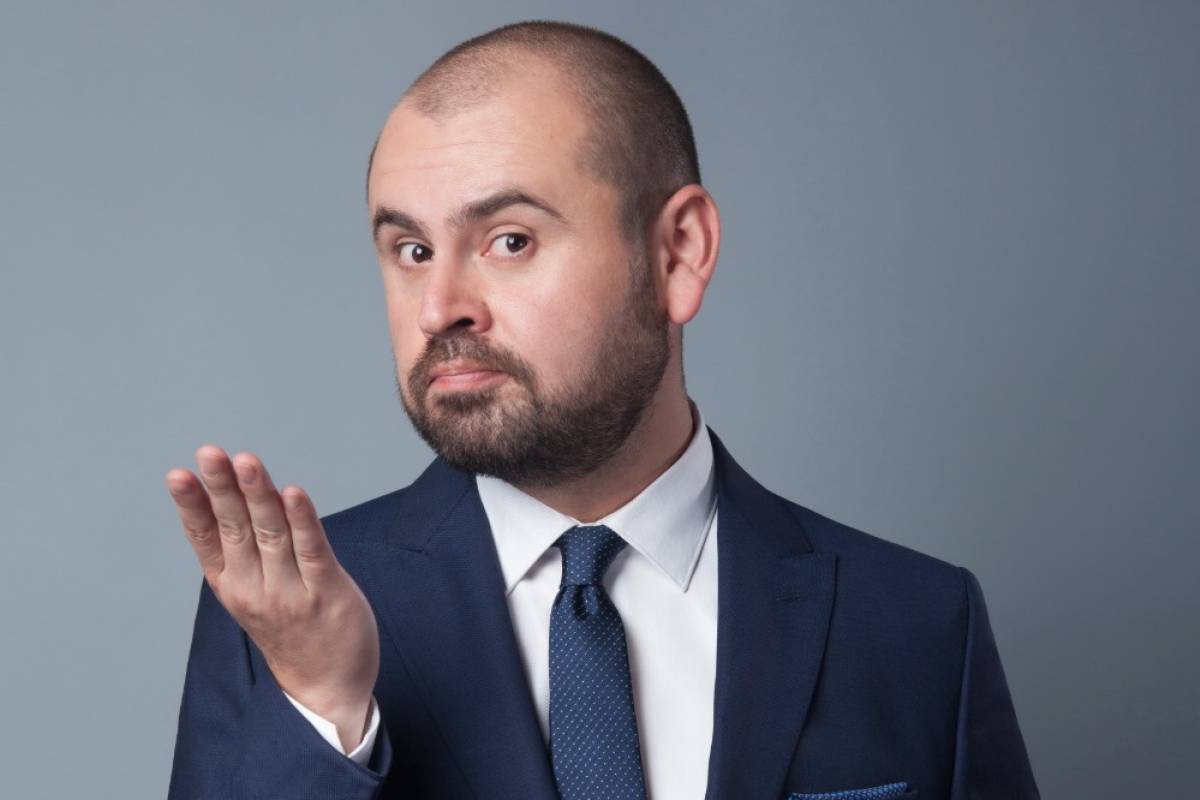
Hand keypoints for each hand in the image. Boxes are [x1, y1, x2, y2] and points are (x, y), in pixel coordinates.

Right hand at [166, 445, 379, 750]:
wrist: (326, 686)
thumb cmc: (291, 628)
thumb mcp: (253, 592)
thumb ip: (245, 549)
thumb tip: (237, 493)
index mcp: (230, 584)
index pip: (205, 538)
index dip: (192, 506)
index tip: (179, 474)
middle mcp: (254, 587)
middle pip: (235, 528)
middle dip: (222, 488)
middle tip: (209, 453)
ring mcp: (290, 591)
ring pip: (271, 532)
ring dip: (259, 494)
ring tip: (246, 461)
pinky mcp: (327, 592)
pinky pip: (312, 550)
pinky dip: (303, 520)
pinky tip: (294, 492)